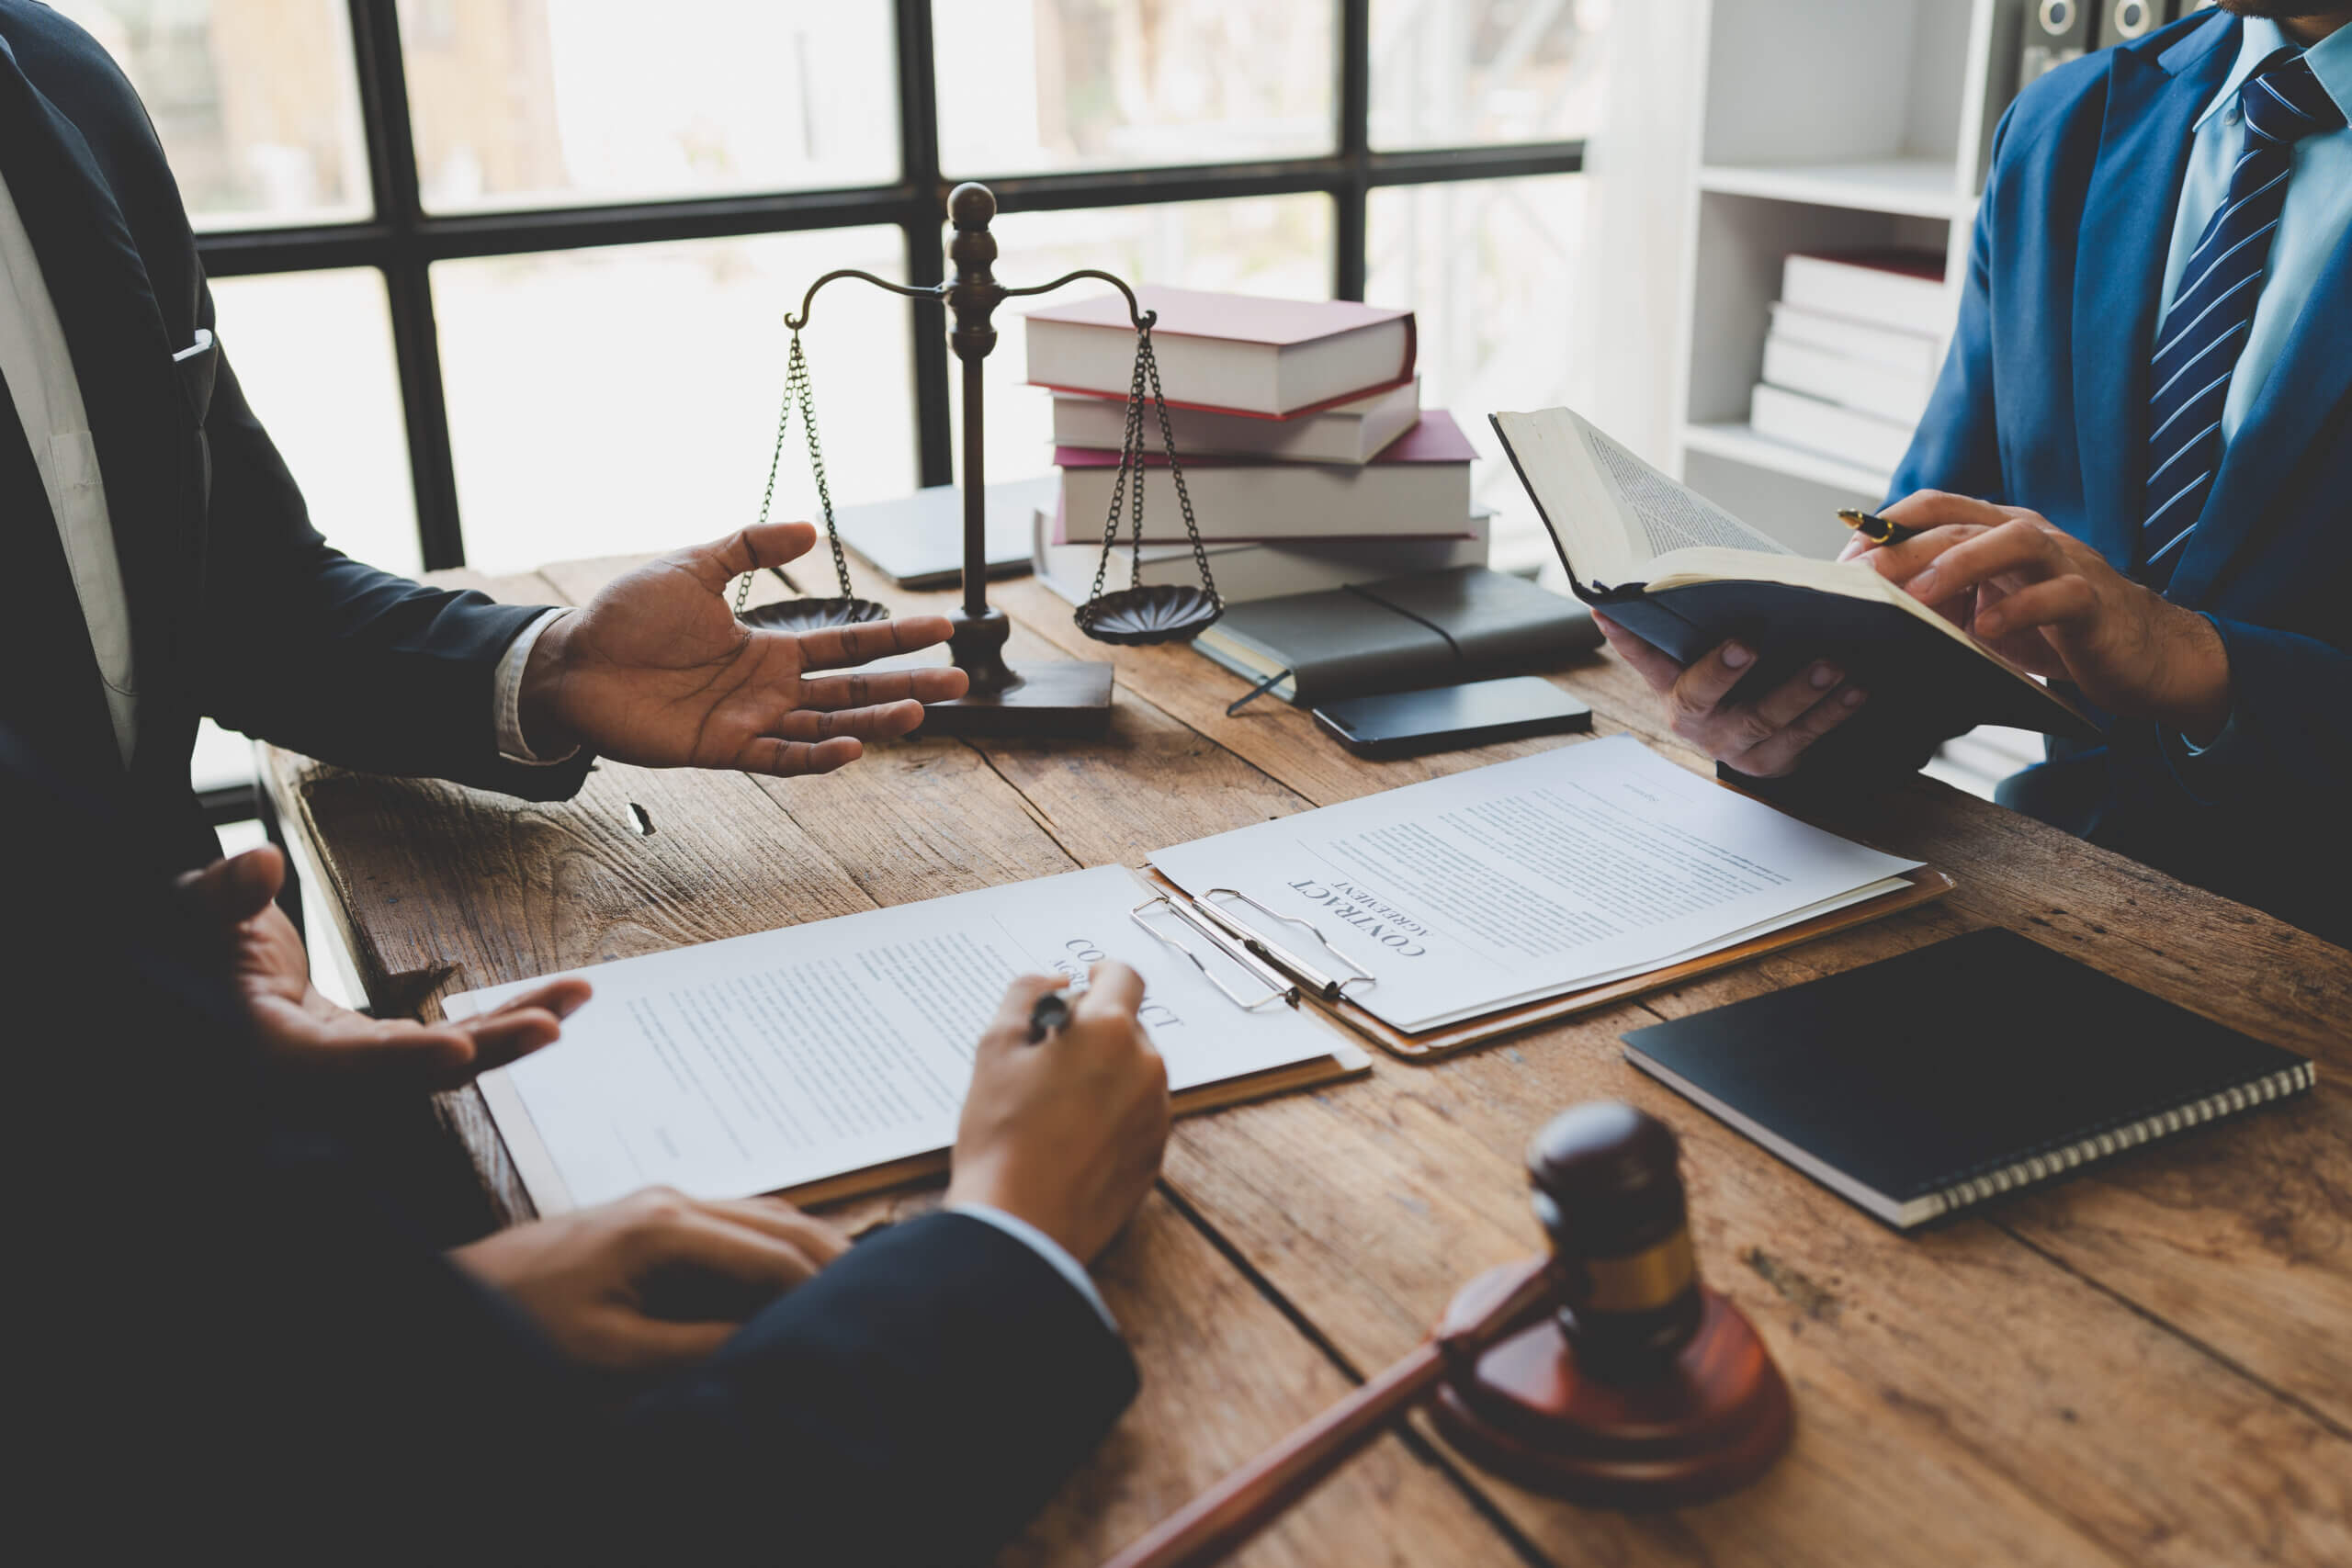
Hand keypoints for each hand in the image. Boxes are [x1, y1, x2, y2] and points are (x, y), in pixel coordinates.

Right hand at [177, 845, 590, 1091]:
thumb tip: (256, 865)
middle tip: (552, 1023)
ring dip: (511, 1029)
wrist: (193, 973)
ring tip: (576, 995)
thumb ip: (221, 895)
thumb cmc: (190, 945)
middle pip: (416, 1074)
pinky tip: (551, 999)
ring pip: (444, 1060)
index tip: (461, 1052)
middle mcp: (322, 1074)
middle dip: (487, 1048)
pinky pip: (446, 1043)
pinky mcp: (376, 1053)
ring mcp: (355, 1067)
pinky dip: (496, 1021)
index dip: (403, 1063)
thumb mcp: (190, 911)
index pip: (345, 1067)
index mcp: (273, 1053)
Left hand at [451, 1187, 849, 1374]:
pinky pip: (733, 1223)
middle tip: (880, 1293)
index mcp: (665, 1226)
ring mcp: (661, 1203)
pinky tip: (792, 1275)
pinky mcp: (649, 1219)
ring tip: (850, 1285)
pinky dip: (775, 1245)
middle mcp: (671, 1201)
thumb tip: (767, 1344)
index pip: (772, 1254)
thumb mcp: (610, 1355)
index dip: (821, 1289)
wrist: (460, 1298)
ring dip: (808, 1247)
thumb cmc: (525, 1326)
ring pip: (761, 1215)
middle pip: (778, 1222)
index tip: (858, 1318)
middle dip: (832, 1257)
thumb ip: (695, 1348)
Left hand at [517, 521, 971, 775]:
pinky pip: (782, 758)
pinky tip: (853, 748)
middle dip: (907, 685)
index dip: (895, 637)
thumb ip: (751, 548)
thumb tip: (811, 529)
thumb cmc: (627, 617)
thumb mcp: (695, 567)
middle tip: (958, 681)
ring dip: (876, 722)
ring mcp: (751, 721)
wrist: (573, 661)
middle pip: (854, 690)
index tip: (942, 628)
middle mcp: (770, 689)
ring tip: (921, 714)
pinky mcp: (724, 749)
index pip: (848, 644)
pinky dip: (818, 758)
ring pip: (830, 727)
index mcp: (769, 648)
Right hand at [945, 964, 1170, 1264]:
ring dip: (1104, 1074)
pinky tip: (1070, 1138)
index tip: (1085, 982)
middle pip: (1127, 1027)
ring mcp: (1155, 1113)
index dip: (1101, 973)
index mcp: (1110, 1031)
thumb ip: (1025, 996)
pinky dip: (1111, 1115)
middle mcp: (1146, 1066)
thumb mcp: (995, 1049)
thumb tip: (1053, 980)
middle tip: (1047, 1058)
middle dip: (1093, 1032)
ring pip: (1134, 1072)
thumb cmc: (1001, 1136)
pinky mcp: (1155, 1155)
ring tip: (1053, 1106)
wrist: (1021, 1225)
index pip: (1124, 976)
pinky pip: (1138, 1116)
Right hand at [1596, 613, 1868, 777]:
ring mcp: (1733, 745)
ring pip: (1762, 719)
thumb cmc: (1736, 683)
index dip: (1624, 637)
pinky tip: (1856, 689)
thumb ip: (1701, 623)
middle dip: (1722, 670)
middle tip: (1748, 642)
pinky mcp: (1771, 762)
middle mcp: (1696, 720)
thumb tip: (1707, 574)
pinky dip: (1833, 712)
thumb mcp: (1710, 657)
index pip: (1642, 658)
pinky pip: (1804, 736)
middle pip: (1701, 697)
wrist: (1755, 745)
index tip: (1610, 610)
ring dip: (1797, 690)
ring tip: (1830, 664)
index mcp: (1672, 688)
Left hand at [1862, 492, 2229, 739]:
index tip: (1844, 560)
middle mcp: (2028, 535)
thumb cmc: (2053, 630)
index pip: (1935, 508)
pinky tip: (1986, 630)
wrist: (2141, 654)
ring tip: (1916, 596)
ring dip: (1958, 565)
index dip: (1886, 526)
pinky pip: (2057, 595)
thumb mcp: (1985, 609)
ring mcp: (2065, 562)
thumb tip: (1869, 612)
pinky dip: (2018, 609)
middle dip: (1903, 549)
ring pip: (2012, 541)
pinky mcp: (2093, 600)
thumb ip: (1941, 601)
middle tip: (1860, 579)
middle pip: (1959, 524)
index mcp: (1996, 531)